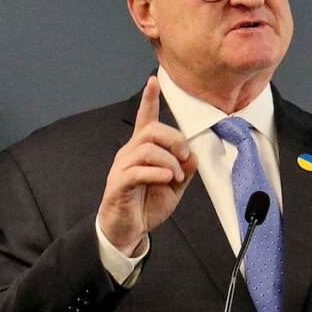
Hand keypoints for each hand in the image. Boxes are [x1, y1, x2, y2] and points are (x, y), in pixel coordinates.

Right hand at [98, 77, 197, 255]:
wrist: (128, 229)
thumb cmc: (147, 204)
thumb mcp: (174, 186)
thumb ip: (184, 168)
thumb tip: (193, 154)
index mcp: (142, 150)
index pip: (144, 119)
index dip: (148, 100)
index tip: (152, 81)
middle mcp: (129, 153)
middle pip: (151, 131)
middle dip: (174, 139)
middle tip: (185, 157)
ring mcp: (122, 168)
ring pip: (146, 149)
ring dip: (169, 161)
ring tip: (175, 176)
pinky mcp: (118, 184)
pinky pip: (137, 171)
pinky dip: (156, 172)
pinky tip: (167, 179)